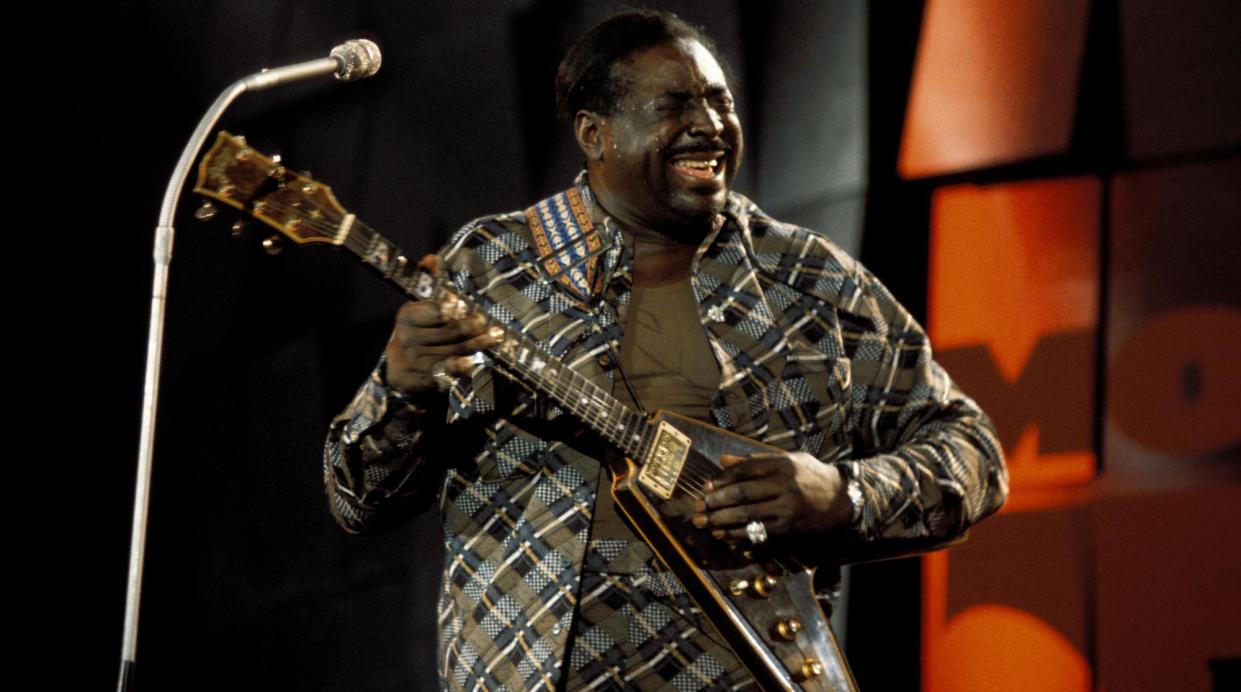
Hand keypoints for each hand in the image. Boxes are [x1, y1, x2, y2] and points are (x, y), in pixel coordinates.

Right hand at [383, 255, 503, 395]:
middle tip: (488, 322)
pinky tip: (475, 364)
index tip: (462, 305)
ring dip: (478, 344)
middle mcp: (409, 339)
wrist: (402, 371)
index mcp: (407, 316)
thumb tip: (432, 258)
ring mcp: (418, 362)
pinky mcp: (427, 380)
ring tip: (497, 337)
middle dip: (471, 326)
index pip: (432, 311)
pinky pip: (449, 372)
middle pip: (448, 331)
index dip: (448, 308)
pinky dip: (463, 368)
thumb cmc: (419, 331)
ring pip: (455, 350)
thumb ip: (428, 282)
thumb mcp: (419, 307)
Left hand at [692, 452, 853, 542]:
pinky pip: (758, 534)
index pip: (744, 471)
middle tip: (698, 507)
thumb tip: (723, 460)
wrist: (842, 499)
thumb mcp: (787, 460)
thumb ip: (755, 460)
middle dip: (716, 502)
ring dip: (721, 521)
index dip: (721, 479)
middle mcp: (785, 487)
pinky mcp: (789, 530)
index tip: (706, 487)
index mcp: (783, 465)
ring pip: (747, 516)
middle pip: (742, 494)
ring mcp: (788, 510)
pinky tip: (723, 535)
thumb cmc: (810, 475)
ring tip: (704, 523)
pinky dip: (738, 536)